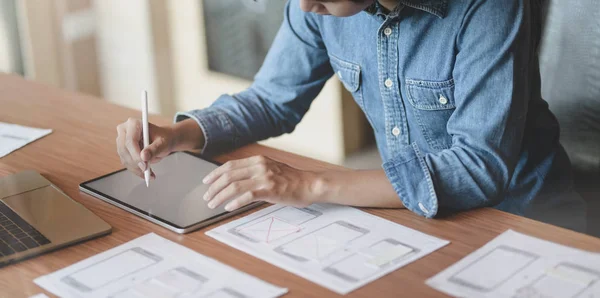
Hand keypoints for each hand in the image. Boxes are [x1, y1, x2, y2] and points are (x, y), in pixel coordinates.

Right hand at [116, 118, 176, 178]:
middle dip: (135, 163)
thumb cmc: (164, 138)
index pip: (130, 140)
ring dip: (136, 168)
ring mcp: (122, 141)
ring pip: (125, 158)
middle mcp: (124, 131)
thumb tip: (144, 157)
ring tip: (150, 174)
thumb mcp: (163, 143)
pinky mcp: (123, 151)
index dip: (136, 154)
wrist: (163, 140)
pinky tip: (146, 174)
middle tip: (147, 171)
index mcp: (133, 123)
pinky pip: (127, 163)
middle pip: (124, 150)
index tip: (144, 165)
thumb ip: (154, 149)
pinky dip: (136, 170)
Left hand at [203, 155, 320, 210]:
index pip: (230, 166)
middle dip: (214, 187)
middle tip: (207, 197)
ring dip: (220, 196)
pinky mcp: (270, 190)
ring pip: (234, 186)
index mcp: (258, 160)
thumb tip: (237, 180)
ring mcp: (264, 177)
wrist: (310, 184)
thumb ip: (256, 171)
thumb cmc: (292, 180)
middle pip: (228, 176)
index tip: (206, 182)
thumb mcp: (272, 169)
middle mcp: (260, 166)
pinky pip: (246, 196)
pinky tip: (228, 208)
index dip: (215, 174)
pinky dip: (234, 202)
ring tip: (213, 204)